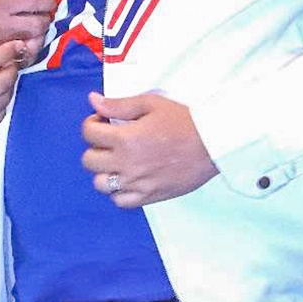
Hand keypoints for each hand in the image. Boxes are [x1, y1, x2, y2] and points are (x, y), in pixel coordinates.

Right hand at [0, 0, 55, 61]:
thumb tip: (34, 1)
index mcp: (1, 2)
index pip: (38, 2)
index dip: (48, 1)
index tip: (48, 3)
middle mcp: (3, 24)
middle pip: (39, 25)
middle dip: (44, 21)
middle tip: (39, 19)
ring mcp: (0, 44)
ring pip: (33, 46)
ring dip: (37, 40)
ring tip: (32, 36)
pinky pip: (21, 59)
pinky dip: (25, 57)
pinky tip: (21, 52)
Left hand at [81, 91, 218, 208]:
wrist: (213, 143)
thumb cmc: (185, 121)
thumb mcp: (151, 104)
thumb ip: (119, 104)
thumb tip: (93, 100)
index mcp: (125, 138)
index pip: (89, 134)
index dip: (92, 124)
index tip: (103, 122)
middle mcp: (127, 163)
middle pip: (89, 160)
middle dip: (95, 147)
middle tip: (110, 141)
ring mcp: (137, 182)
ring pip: (100, 184)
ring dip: (104, 171)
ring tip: (118, 161)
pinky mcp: (149, 196)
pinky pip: (120, 201)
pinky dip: (119, 191)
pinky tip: (128, 178)